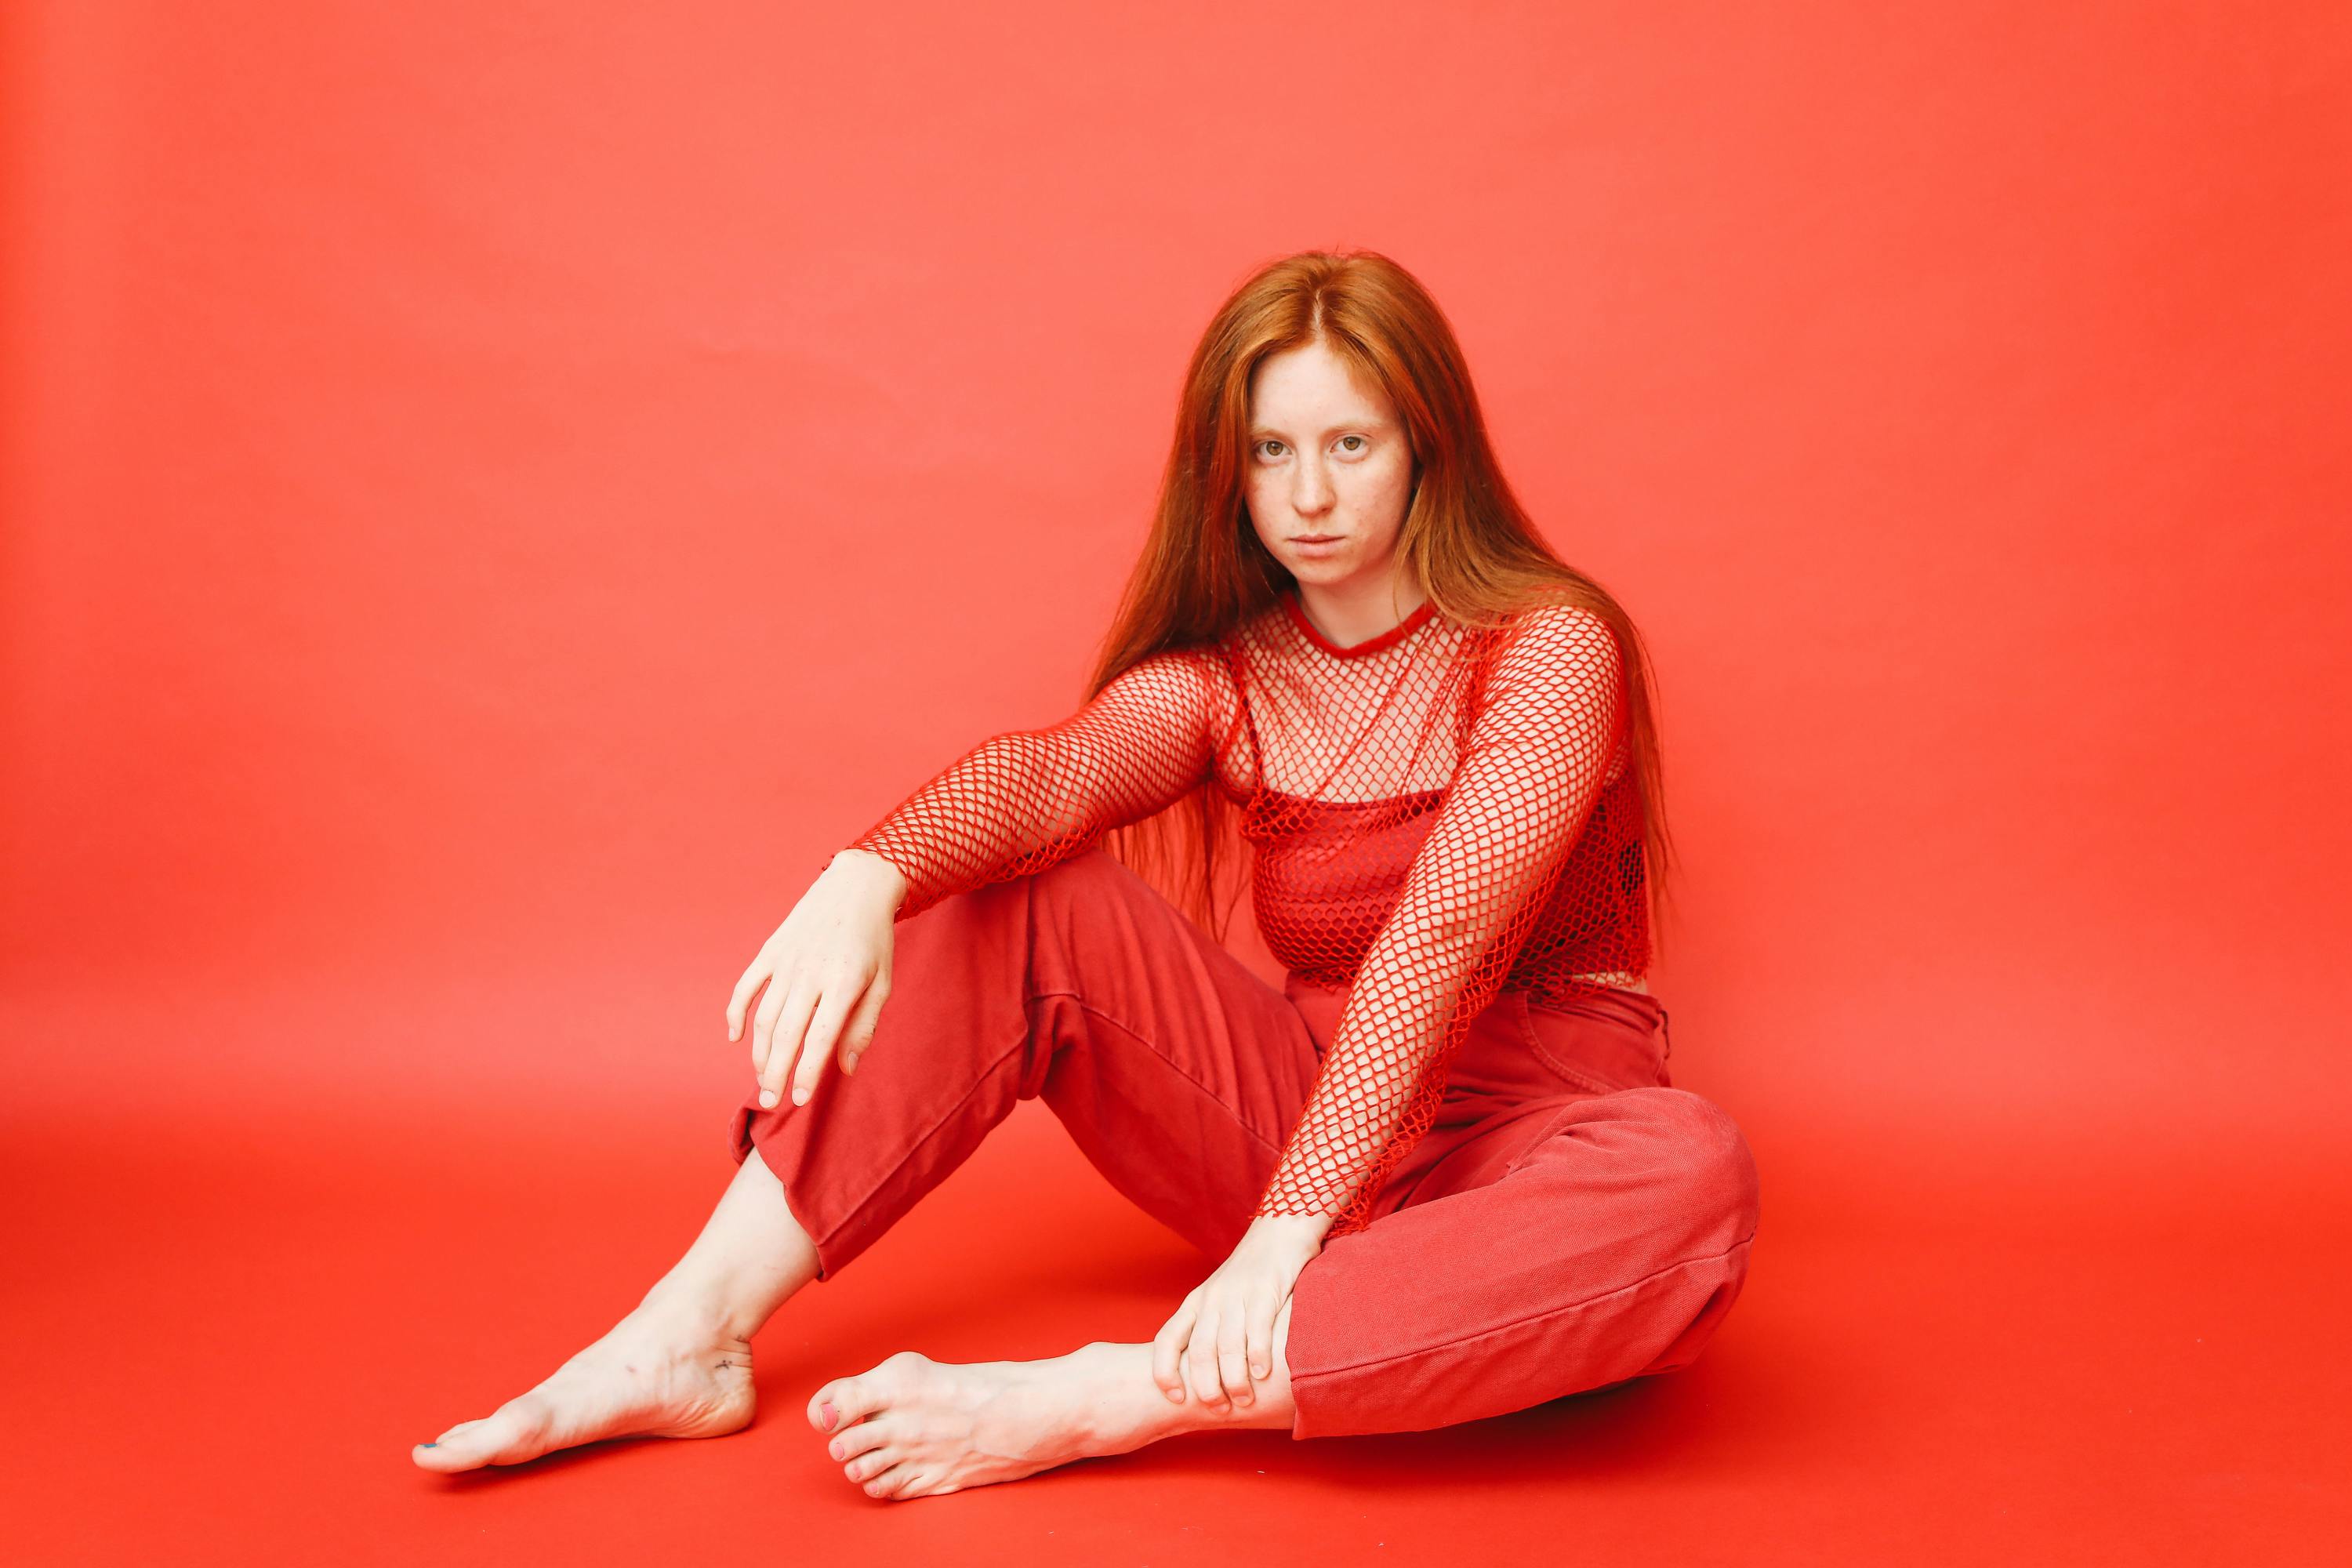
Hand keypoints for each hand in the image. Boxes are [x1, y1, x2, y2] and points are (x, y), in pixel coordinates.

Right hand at [726, 849, 907, 1109]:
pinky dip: (736, 1014)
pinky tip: (736, 1038)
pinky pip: (745, 987)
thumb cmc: (874, 941)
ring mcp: (786, 961)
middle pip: (784, 1034)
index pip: (819, 1039)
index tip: (799, 1100)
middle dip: (775, 1073)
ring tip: (763, 1080)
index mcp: (843, 983)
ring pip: (763, 1017)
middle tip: (772, 1103)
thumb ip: (863, 1027)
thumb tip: (844, 1069)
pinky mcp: (770, 951)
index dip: (807, 1073)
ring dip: (759, 1053)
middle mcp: (810, 973)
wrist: (856, 886)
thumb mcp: (882, 983)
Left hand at [1151, 1215, 1328, 1411]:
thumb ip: (1208, 1330)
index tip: (1176, 1398)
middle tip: (1217, 1410)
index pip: (1167, 1340)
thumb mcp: (1218, 1298)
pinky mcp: (1265, 1289)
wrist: (1280, 1230)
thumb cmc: (1249, 1274)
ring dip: (1233, 1379)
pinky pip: (1257, 1327)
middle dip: (1205, 1386)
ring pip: (1226, 1345)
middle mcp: (1211, 1299)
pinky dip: (1258, 1354)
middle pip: (1198, 1351)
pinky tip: (1264, 1374)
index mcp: (1194, 1303)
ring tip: (1243, 1400)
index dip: (1165, 1372)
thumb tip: (1201, 1377)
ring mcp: (1237, 1294)